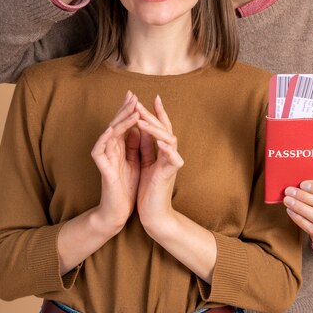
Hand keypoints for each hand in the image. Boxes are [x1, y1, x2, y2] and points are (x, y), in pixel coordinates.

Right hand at [91, 91, 140, 231]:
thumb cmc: (126, 187)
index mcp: (119, 147)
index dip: (128, 110)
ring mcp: (104, 157)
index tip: (136, 96)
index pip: (123, 124)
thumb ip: (135, 146)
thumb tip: (138, 129)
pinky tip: (112, 129)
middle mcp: (110, 149)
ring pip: (109, 133)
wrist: (118, 211)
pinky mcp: (102, 168)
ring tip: (132, 109)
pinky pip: (100, 150)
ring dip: (120, 121)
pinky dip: (105, 138)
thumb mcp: (135, 162)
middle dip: (124, 109)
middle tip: (132, 95)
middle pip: (115, 124)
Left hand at [135, 96, 183, 230]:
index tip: (152, 96)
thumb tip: (140, 130)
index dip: (157, 112)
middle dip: (151, 115)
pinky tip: (159, 141)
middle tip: (139, 103)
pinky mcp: (170, 174)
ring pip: (169, 139)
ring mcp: (172, 164)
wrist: (155, 215)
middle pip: (165, 128)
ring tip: (142, 120)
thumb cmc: (149, 191)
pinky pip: (173, 158)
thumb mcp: (146, 164)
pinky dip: (166, 149)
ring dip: (155, 129)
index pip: (161, 127)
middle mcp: (170, 154)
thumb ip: (145, 148)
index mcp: (162, 152)